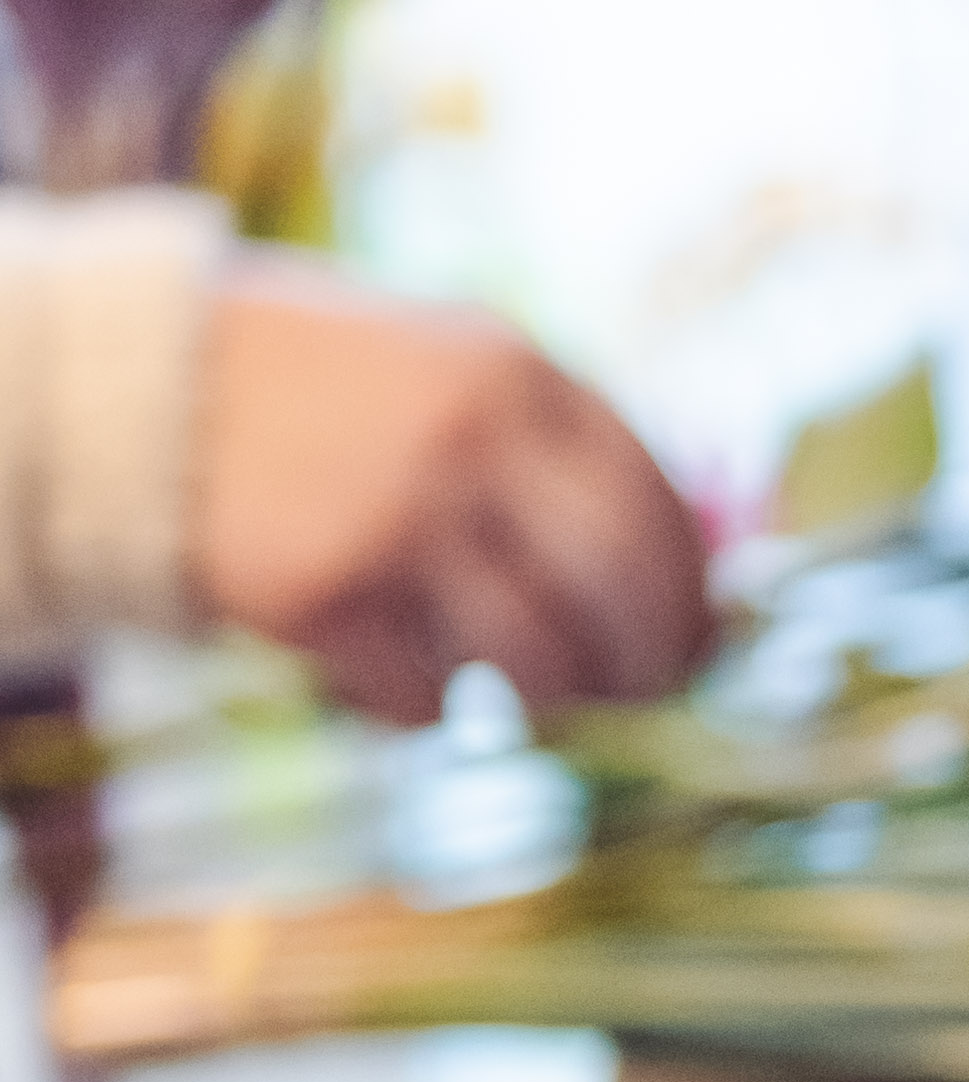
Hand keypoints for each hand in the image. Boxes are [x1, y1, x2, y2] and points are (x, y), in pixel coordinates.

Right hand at [191, 264, 712, 725]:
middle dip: (649, 662)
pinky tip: (405, 680)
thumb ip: (557, 452)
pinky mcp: (324, 593)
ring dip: (543, 697)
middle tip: (646, 693)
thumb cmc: (329, 394)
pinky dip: (428, 708)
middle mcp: (471, 441)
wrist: (153, 387)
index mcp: (518, 375)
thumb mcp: (456, 372)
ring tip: (521, 690)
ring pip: (531, 662)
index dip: (690, 589)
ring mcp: (396, 518)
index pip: (653, 505)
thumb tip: (689, 583)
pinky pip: (424, 697)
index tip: (701, 639)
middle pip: (618, 590)